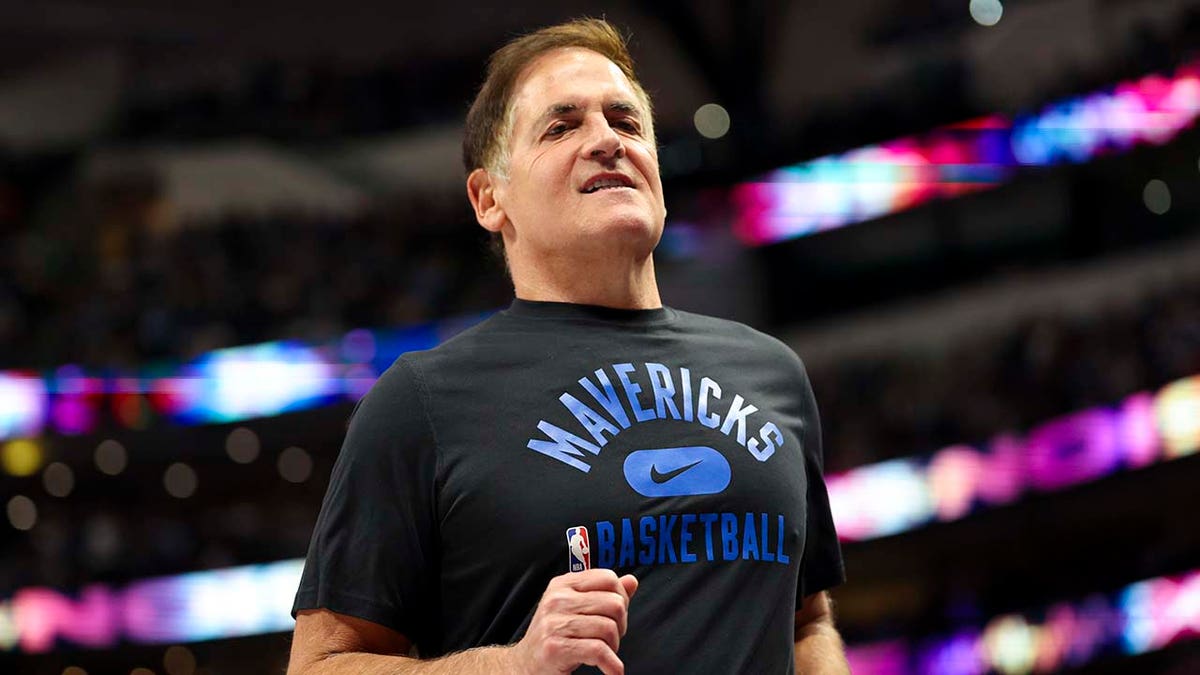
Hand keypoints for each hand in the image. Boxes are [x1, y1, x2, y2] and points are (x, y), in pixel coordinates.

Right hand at [507, 569, 638, 674]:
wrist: (524, 665)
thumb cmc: (555, 636)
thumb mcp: (576, 609)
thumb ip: (603, 594)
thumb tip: (632, 581)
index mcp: (563, 584)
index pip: (608, 578)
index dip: (621, 598)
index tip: (616, 617)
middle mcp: (557, 599)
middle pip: (614, 604)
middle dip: (621, 626)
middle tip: (610, 639)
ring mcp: (553, 623)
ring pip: (609, 628)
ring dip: (614, 647)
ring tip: (605, 654)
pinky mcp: (555, 647)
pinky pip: (598, 651)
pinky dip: (612, 665)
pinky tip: (612, 671)